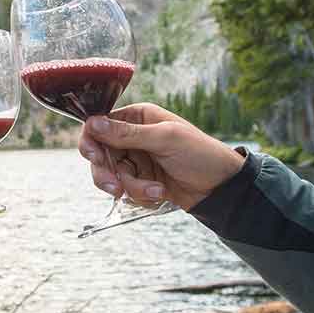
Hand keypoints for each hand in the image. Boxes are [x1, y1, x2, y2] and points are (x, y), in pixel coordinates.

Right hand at [78, 103, 245, 211]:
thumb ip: (127, 133)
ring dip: (131, 187)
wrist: (221, 187)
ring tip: (155, 191)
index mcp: (138, 117)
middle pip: (100, 154)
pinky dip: (141, 194)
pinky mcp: (141, 180)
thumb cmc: (200, 154)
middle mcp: (133, 137)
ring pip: (112, 176)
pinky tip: (161, 193)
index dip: (92, 141)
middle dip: (107, 173)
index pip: (100, 125)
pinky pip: (126, 190)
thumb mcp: (164, 139)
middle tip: (115, 187)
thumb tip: (93, 123)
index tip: (94, 156)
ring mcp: (137, 160)